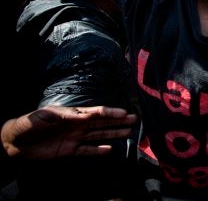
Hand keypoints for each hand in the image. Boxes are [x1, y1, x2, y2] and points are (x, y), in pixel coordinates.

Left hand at [1, 106, 137, 159]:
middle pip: (102, 123)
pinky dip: (98, 151)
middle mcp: (78, 125)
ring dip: (113, 133)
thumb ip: (62, 115)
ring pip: (99, 135)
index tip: (124, 113)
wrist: (14, 142)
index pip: (96, 113)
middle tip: (135, 119)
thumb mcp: (43, 116)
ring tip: (129, 132)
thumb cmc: (28, 124)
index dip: (110, 113)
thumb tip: (81, 115)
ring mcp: (75, 138)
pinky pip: (87, 151)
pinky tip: (110, 150)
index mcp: (73, 114)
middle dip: (118, 121)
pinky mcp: (69, 151)